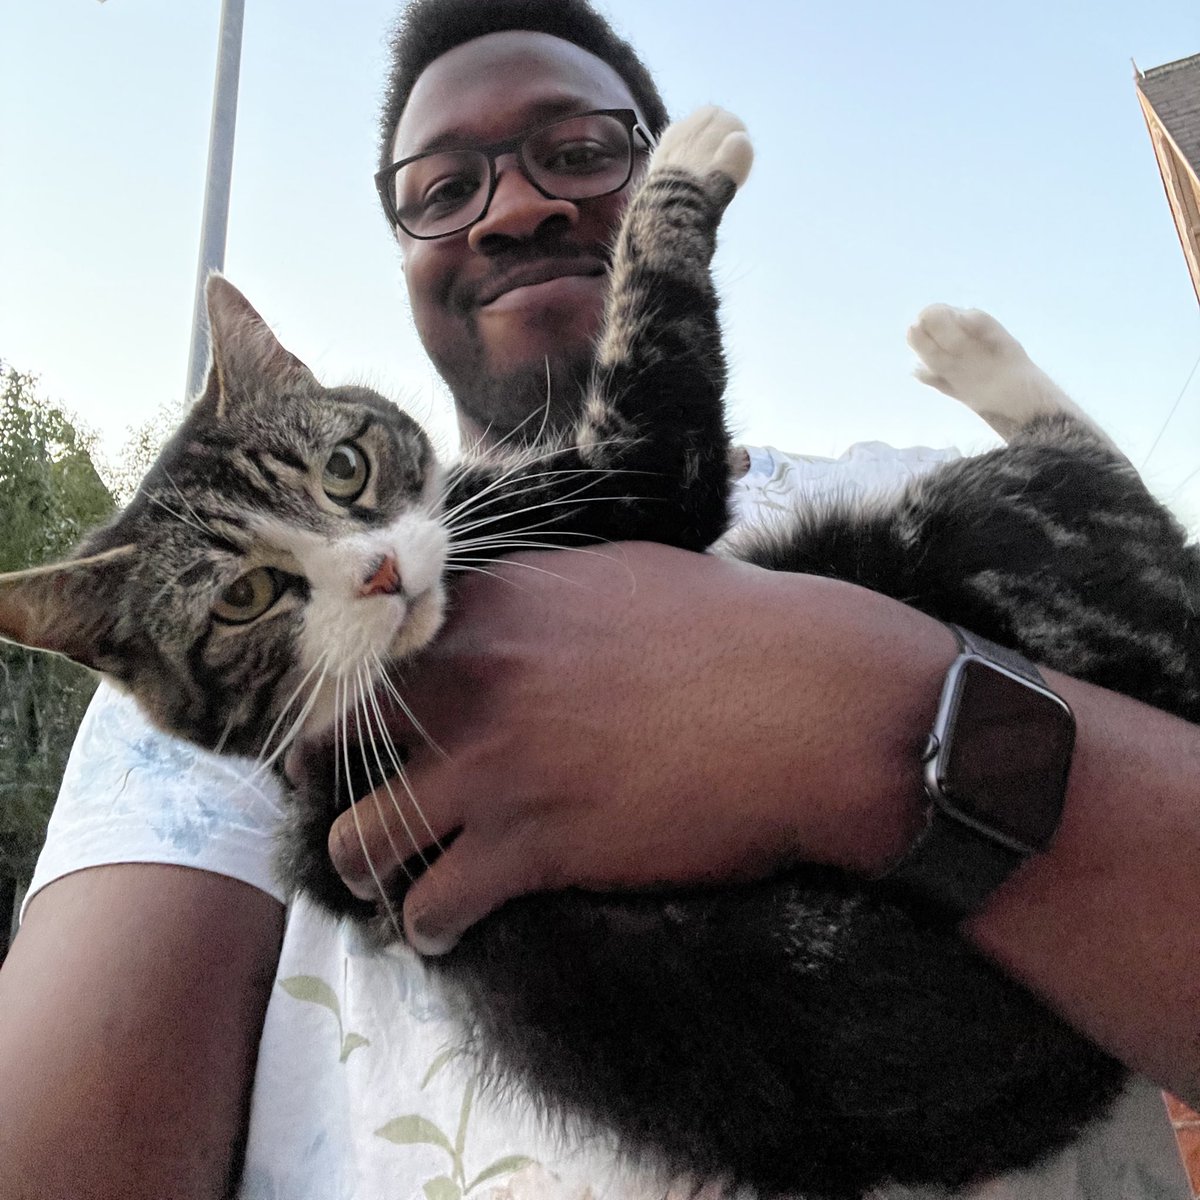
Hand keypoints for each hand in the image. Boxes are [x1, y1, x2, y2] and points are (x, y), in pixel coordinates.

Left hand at [324, 543, 954, 953]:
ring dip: (367, 866)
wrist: (812, 704)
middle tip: (351, 799)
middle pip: (338, 741)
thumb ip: (540, 596)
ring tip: (392, 879)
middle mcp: (469, 681)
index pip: (370, 650)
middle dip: (331, 778)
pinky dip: (431, 927)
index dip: (353, 693)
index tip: (356, 723)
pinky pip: (432, 908)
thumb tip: (508, 613)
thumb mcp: (622, 576)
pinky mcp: (531, 848)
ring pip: (360, 840)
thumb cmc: (736, 630)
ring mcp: (492, 768)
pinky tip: (447, 927)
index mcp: (492, 604)